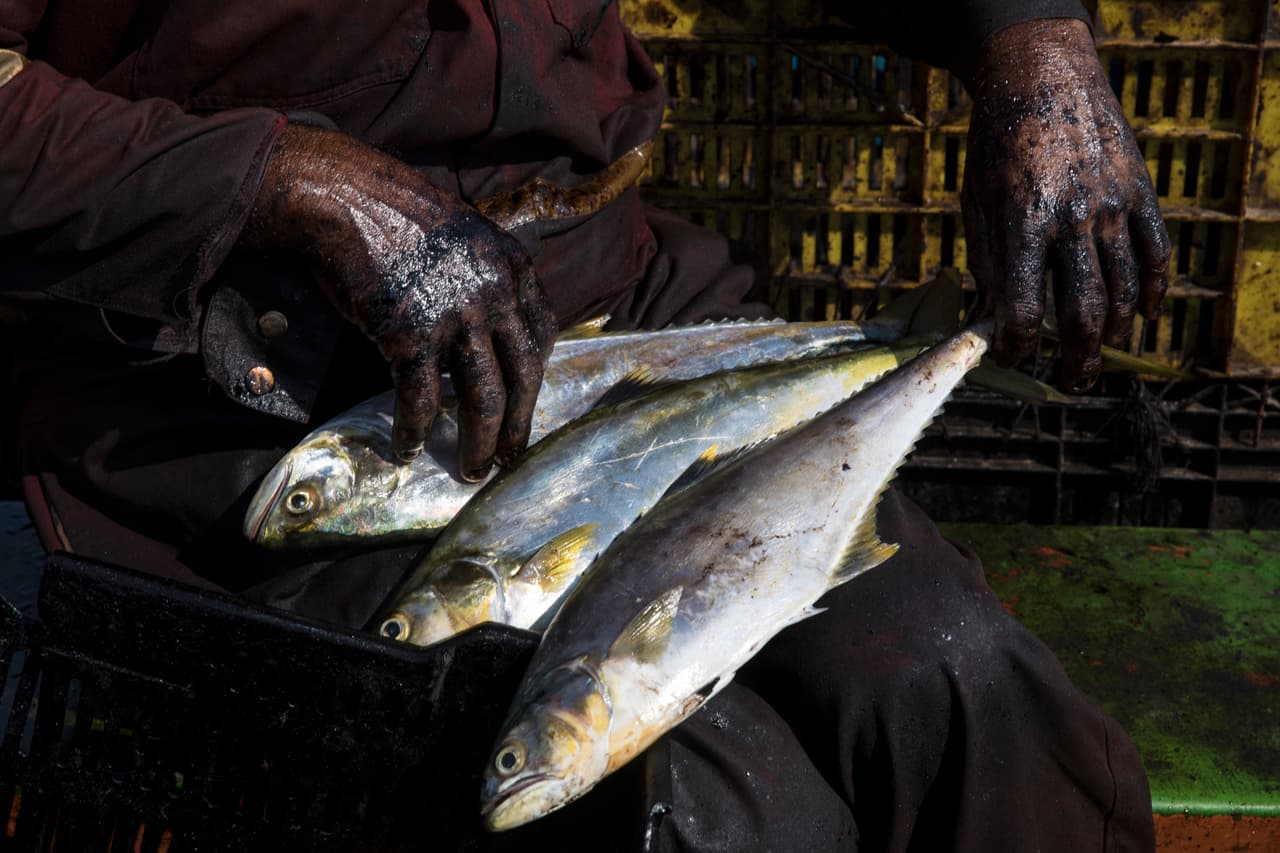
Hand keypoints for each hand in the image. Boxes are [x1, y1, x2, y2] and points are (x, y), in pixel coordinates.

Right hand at [243, 125, 556, 477]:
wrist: (345, 198)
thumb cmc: (397, 218)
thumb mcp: (466, 237)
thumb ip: (487, 277)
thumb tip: (491, 329)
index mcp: (513, 268)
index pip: (542, 336)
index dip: (535, 376)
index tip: (526, 403)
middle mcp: (495, 294)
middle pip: (522, 377)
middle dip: (518, 426)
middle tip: (510, 458)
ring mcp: (457, 316)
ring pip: (482, 398)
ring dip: (478, 443)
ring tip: (472, 470)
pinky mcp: (412, 335)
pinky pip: (422, 398)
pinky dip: (415, 430)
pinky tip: (409, 448)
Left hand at [962, 18, 1170, 391]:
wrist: (1041, 78)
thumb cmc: (997, 146)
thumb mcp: (977, 203)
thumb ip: (988, 262)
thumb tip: (993, 320)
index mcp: (1022, 224)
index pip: (1023, 307)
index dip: (1018, 344)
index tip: (1015, 355)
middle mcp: (1072, 220)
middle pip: (1083, 310)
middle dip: (1076, 356)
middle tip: (1070, 382)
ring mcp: (1112, 205)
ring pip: (1124, 289)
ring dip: (1113, 331)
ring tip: (1099, 350)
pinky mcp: (1139, 191)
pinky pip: (1156, 253)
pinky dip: (1153, 290)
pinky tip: (1142, 314)